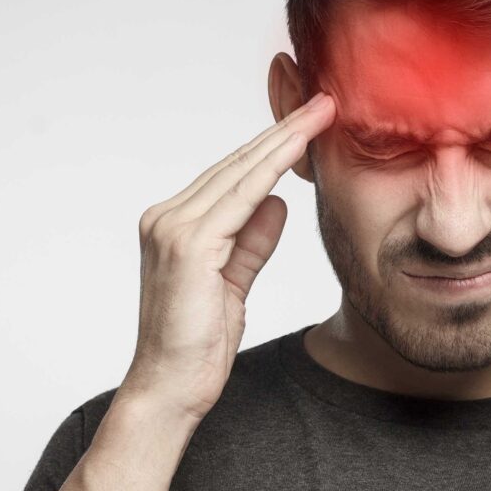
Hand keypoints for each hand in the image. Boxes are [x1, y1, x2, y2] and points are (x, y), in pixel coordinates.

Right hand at [121, 91, 335, 421]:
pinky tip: (299, 151)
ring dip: (284, 140)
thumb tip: (277, 203)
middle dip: (283, 130)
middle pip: (237, 163)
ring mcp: (172, 228)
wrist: (171, 389)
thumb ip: (252, 241)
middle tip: (323, 101)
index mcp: (175, 223)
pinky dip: (271, 171)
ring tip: (320, 113)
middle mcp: (167, 217)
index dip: (273, 145)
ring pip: (240, 172)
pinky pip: (240, 199)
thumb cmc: (198, 343)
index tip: (309, 120)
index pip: (233, 174)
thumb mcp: (234, 282)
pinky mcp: (188, 246)